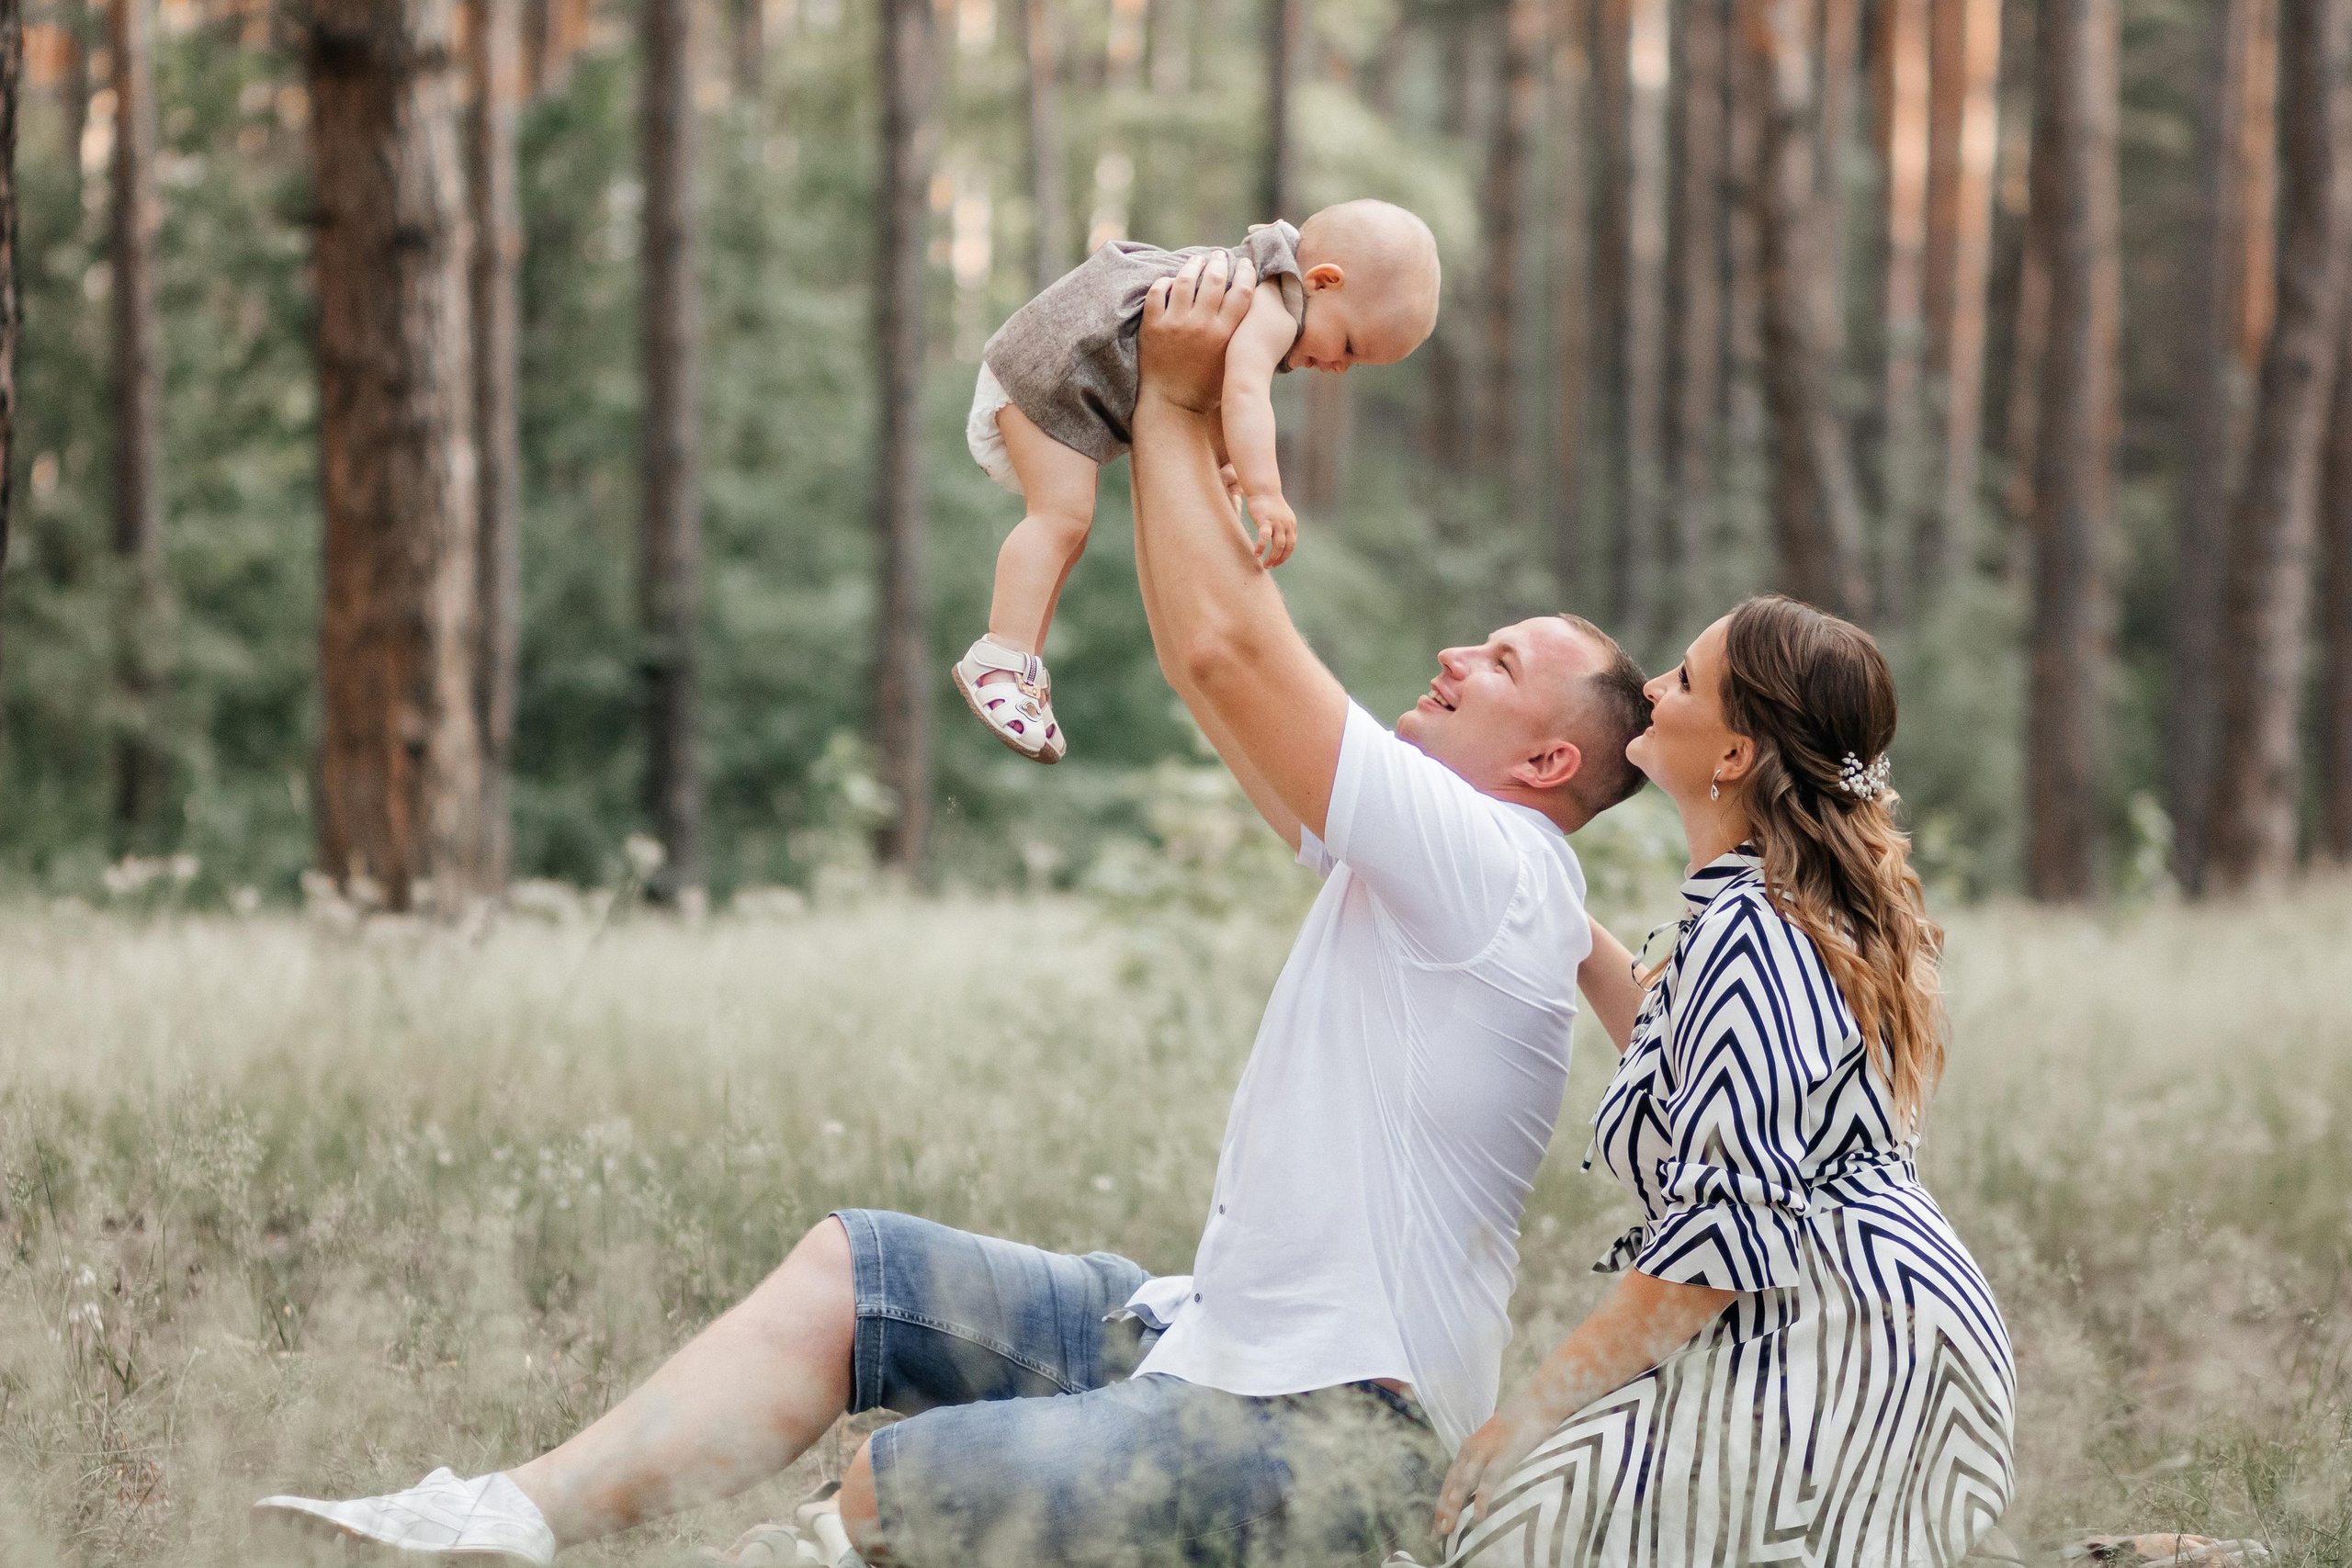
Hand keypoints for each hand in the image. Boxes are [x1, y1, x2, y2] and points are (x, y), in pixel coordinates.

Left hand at [1141, 250, 1258, 413]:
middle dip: (1219, 262)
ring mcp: (1175, 324)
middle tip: (1219, 256)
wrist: (1173, 406)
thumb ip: (1239, 335)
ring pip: (1186, 280)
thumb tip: (1249, 309)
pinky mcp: (1153, 326)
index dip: (1245, 272)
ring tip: (1197, 261)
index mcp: (1226, 333)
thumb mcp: (1231, 361)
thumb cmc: (1207, 388)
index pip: (1241, 291)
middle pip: (1214, 279)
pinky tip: (1170, 280)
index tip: (1244, 263)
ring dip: (1193, 266)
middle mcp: (1202, 325)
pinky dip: (1164, 282)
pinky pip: (1157, 292)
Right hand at [1245, 492, 1297, 566]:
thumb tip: (1277, 541)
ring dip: (1272, 557)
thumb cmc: (1269, 504)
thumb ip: (1281, 528)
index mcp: (1291, 524)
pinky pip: (1264, 538)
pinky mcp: (1265, 521)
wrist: (1264, 489)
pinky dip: (1261, 547)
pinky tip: (1256, 554)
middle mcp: (1287, 524)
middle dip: (1279, 559)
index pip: (1291, 544)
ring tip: (1264, 564)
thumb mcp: (1280, 516)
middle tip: (1269, 566)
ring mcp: (1277, 523)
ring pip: (1278, 545)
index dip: (1285, 555)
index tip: (1277, 562)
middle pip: (1286, 547)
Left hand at [1432, 1400, 1555, 1542]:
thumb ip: (1486, 1461)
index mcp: (1468, 1449)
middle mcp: (1471, 1450)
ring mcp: (1486, 1451)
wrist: (1536, 1402)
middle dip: (1442, 1512)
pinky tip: (1478, 1516)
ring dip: (1454, 1508)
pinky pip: (1489, 1480)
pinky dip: (1482, 1498)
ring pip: (1463, 1484)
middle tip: (1436, 1536)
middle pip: (1451, 1485)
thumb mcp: (1496, 1443)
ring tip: (1448, 1530)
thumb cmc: (1519, 1425)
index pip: (1448, 1482)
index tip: (1435, 1528)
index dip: (1441, 1505)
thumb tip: (1483, 1486)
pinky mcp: (1504, 1454)